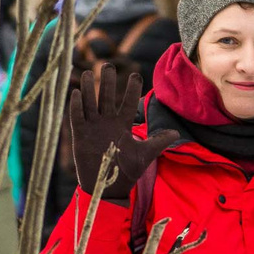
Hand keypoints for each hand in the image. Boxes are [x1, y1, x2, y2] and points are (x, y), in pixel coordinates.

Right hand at [64, 61, 177, 202]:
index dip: (132, 89)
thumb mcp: (145, 154)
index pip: (128, 102)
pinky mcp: (81, 136)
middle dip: (108, 82)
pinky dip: (76, 106)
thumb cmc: (127, 171)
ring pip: (90, 103)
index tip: (136, 75)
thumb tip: (177, 134)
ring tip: (88, 73)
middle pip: (107, 97)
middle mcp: (107, 122)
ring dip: (89, 89)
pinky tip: (76, 93)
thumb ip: (159, 142)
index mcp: (123, 124)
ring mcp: (93, 128)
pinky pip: (77, 118)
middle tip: (108, 65)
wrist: (108, 187)